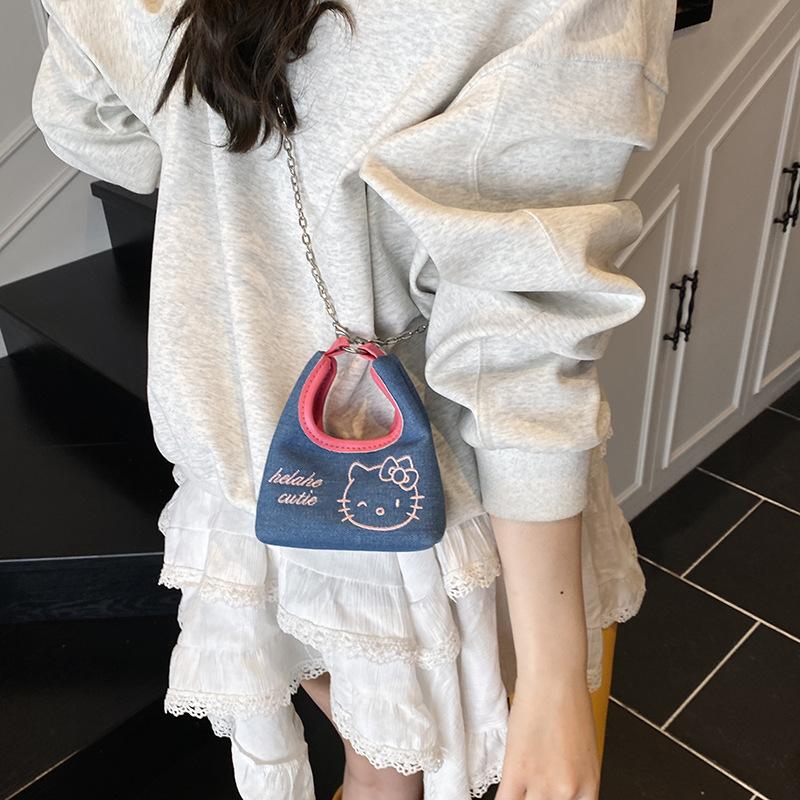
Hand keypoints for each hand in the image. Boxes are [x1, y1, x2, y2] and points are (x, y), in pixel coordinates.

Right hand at [496, 672, 600, 799]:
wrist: (553, 680)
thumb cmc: (570, 703)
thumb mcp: (584, 751)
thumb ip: (574, 776)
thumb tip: (561, 787)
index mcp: (589, 786)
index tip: (549, 798)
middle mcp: (568, 791)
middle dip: (540, 798)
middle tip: (534, 786)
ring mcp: (542, 784)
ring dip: (524, 796)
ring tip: (522, 783)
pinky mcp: (517, 771)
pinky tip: (507, 791)